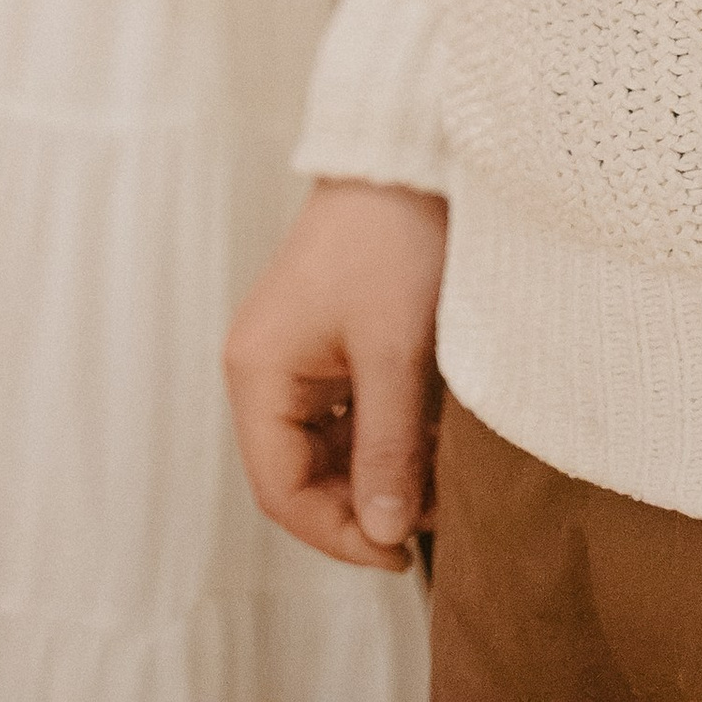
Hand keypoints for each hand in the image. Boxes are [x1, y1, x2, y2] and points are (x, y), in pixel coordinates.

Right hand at [225, 180, 446, 568]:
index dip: (338, 535)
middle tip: (436, 513)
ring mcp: (295, 354)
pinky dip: (389, 432)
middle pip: (302, 475)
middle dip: (366, 502)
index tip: (401, 551)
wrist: (408, 150)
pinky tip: (434, 433)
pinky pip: (348, 412)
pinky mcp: (329, 340)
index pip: (281, 491)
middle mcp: (265, 368)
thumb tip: (384, 532)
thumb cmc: (394, 239)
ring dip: (382, 469)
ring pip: (330, 448)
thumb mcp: (397, 351)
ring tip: (444, 475)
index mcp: (258, 372)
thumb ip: (387, 446)